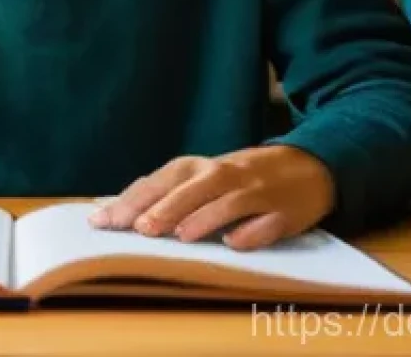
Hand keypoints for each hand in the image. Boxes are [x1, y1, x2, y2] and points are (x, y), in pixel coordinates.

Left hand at [90, 145, 334, 249]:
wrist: (306, 166)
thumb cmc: (240, 178)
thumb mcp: (203, 179)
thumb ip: (168, 195)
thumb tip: (121, 215)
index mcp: (198, 168)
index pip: (160, 180)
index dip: (132, 200)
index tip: (104, 221)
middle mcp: (223, 174)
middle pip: (190, 188)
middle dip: (164, 207)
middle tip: (140, 229)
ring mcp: (255, 191)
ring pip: (226, 201)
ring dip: (202, 217)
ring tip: (180, 237)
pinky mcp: (284, 211)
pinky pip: (266, 222)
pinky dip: (250, 232)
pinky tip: (234, 244)